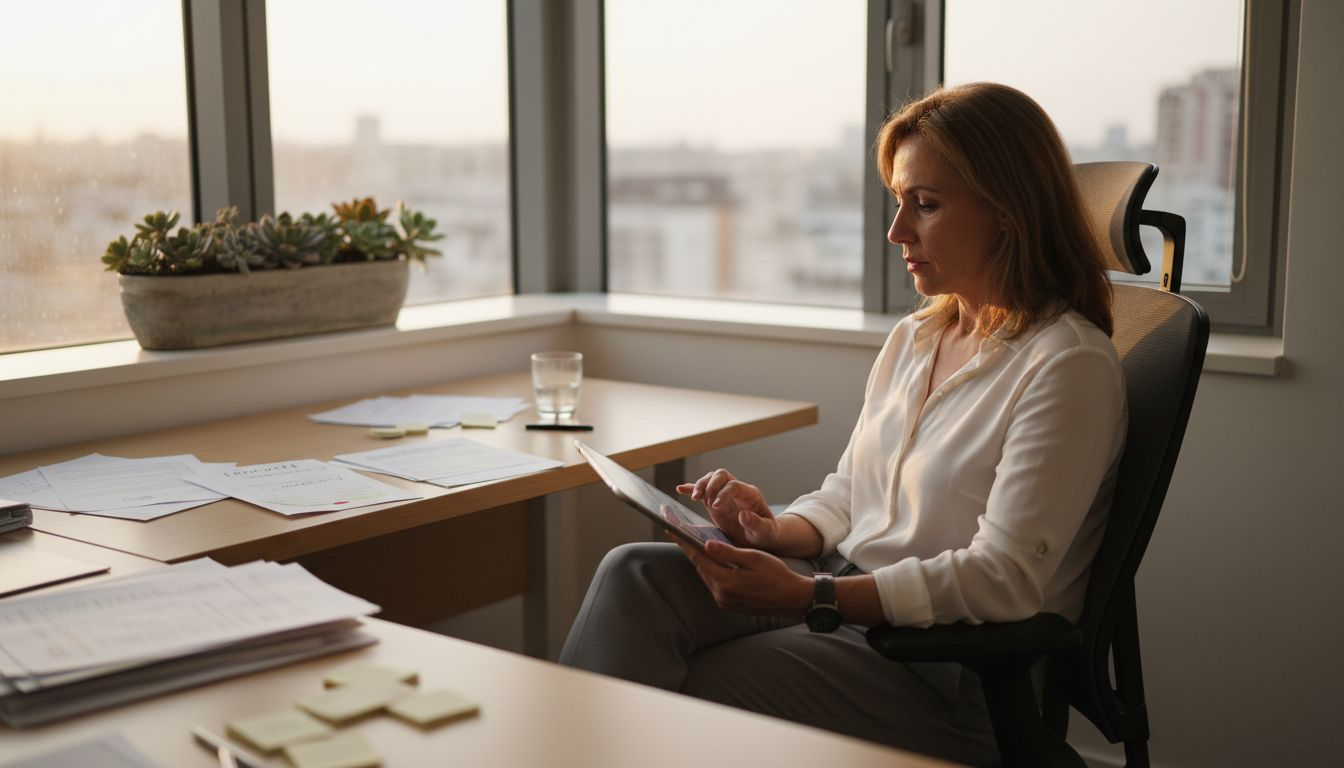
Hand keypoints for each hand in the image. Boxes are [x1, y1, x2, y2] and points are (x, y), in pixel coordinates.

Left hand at [670, 536, 811, 616]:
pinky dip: (711, 569)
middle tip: (677, 531)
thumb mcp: (753, 559)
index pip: (698, 557)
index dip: (683, 541)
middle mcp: (720, 594)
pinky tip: (710, 558)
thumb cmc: (776, 576)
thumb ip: (728, 553)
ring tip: (691, 541)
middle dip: (689, 548)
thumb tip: (706, 544)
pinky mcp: (728, 604)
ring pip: (706, 574)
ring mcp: (724, 601)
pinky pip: (714, 582)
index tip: (670, 528)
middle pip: (699, 566)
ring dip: (700, 559)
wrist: (792, 599)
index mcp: (725, 582)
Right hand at [676, 469, 778, 549]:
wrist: (760, 537)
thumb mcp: (765, 532)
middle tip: (702, 499)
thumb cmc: (765, 534)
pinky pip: (703, 491)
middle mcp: (737, 490)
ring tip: (694, 498)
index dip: (723, 493)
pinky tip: (680, 489)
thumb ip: (757, 524)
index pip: (734, 485)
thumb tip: (744, 514)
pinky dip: (691, 488)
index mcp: (750, 495)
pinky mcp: (715, 502)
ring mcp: (724, 494)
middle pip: (721, 475)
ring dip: (700, 485)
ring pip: (710, 479)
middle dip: (710, 484)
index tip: (715, 507)